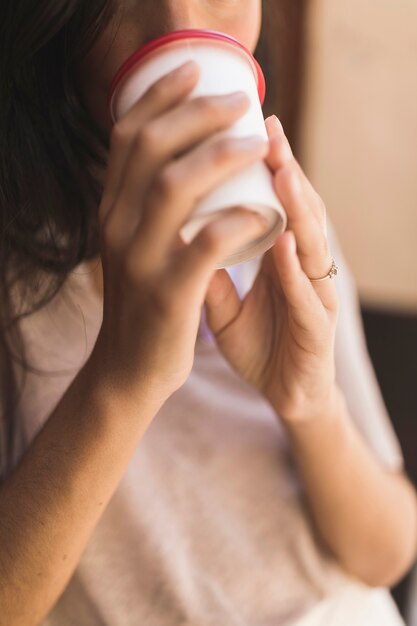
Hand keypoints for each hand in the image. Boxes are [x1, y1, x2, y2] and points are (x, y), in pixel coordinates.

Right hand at [90, 60, 269, 406]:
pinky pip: (205, 244)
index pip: (127, 136)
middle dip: (197, 113)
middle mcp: (117, 226)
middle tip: (239, 100)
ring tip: (257, 143)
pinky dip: (234, 219)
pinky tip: (258, 209)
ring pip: (175, 186)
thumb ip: (146, 205)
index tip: (194, 71)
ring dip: (220, 155)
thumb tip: (180, 156)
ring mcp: (140, 259)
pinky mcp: (168, 292)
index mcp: (110, 209)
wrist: (129, 368)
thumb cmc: (145, 301)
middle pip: (151, 148)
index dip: (159, 96)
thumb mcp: (134, 245)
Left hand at [204, 115, 339, 422]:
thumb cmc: (260, 340)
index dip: (262, 165)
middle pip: (299, 211)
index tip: (238, 125)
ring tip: (282, 169)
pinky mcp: (316, 331)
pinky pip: (306, 297)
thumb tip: (174, 231)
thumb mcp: (221, 301)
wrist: (282, 392)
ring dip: (298, 205)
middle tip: (266, 128)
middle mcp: (303, 269)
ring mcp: (314, 297)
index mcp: (282, 257)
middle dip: (284, 167)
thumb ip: (204, 267)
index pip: (276, 202)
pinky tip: (286, 240)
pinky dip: (295, 268)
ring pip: (311, 244)